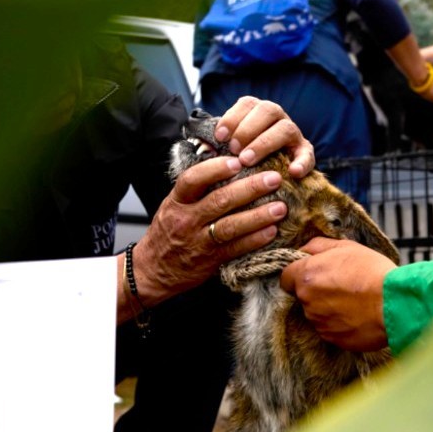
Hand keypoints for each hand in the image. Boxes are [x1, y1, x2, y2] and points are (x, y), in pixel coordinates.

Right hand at [135, 154, 288, 306]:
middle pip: (219, 200)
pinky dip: (254, 240)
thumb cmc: (167, 233)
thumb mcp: (173, 206)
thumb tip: (228, 165)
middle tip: (273, 179)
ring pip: (230, 226)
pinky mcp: (210, 261)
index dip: (215, 168)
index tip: (237, 161)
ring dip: (258, 216)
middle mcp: (186, 220)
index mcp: (176, 202)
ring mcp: (198, 241)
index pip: (192, 179)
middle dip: (250, 188)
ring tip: (280, 208)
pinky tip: (271, 231)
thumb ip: (196, 189)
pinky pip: (235, 249)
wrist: (152, 270)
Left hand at [214, 96, 314, 176]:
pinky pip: (307, 154)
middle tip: (233, 149)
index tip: (219, 137)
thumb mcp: (229, 146)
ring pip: (285, 128)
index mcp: (257, 111)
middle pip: (268, 110)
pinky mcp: (304, 152)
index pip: (247, 104)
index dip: (232, 118)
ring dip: (265, 143)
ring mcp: (293, 134)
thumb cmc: (242, 157)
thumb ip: (217, 144)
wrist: (267, 172)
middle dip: (247, 129)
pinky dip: (302, 162)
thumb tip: (201, 146)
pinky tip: (293, 172)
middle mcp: (277, 118)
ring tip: (247, 160)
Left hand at [279, 237, 394, 351]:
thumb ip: (318, 246)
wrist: (395, 304)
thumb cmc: (372, 272)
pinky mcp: (332, 339)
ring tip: (353, 301)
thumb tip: (304, 250)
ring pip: (316, 314)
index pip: (285, 277)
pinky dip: (339, 323)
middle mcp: (308, 301)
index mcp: (307, 276)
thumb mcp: (346, 247)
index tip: (313, 274)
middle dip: (317, 291)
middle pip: (302, 296)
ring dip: (328, 308)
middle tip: (341, 286)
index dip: (298, 275)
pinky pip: (329, 329)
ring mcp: (319, 322)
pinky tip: (356, 315)